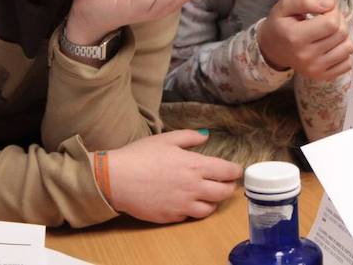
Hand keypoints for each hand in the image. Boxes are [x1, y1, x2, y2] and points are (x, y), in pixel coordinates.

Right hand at [105, 130, 241, 222]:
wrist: (116, 179)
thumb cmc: (140, 155)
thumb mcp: (166, 139)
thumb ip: (189, 137)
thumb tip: (206, 136)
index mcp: (195, 165)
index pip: (227, 171)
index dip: (235, 171)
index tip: (235, 170)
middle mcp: (193, 187)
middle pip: (224, 192)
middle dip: (229, 187)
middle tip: (226, 183)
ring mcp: (183, 205)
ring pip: (210, 209)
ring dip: (213, 201)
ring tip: (209, 194)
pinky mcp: (171, 217)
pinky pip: (190, 217)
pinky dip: (194, 210)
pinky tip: (188, 202)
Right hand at [257, 0, 352, 80]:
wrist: (272, 49)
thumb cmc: (280, 24)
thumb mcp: (285, 5)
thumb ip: (305, 0)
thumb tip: (330, 4)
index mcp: (295, 37)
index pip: (331, 23)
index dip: (333, 12)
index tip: (326, 10)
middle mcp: (306, 56)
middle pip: (341, 34)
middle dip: (339, 22)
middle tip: (328, 19)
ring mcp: (315, 69)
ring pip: (348, 48)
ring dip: (343, 36)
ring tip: (330, 33)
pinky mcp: (321, 76)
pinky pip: (347, 64)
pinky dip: (343, 53)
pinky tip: (332, 46)